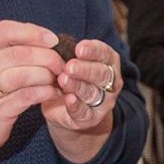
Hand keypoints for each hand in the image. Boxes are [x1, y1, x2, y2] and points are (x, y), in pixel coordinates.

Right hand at [0, 21, 63, 161]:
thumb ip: (11, 53)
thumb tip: (47, 40)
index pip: (5, 31)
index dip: (33, 32)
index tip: (53, 40)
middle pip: (18, 53)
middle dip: (47, 56)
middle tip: (62, 64)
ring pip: (23, 75)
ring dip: (47, 75)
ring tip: (58, 79)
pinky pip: (26, 96)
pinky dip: (44, 92)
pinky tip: (53, 93)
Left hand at [45, 39, 121, 158]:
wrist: (63, 108)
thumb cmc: (68, 77)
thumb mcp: (69, 62)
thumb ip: (67, 55)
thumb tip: (53, 45)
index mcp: (108, 63)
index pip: (105, 54)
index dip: (93, 50)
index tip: (79, 48)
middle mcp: (110, 82)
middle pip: (102, 74)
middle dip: (85, 69)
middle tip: (70, 66)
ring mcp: (103, 102)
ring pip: (93, 93)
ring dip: (78, 86)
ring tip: (64, 80)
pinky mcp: (91, 118)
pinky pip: (85, 112)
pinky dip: (76, 106)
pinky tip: (68, 99)